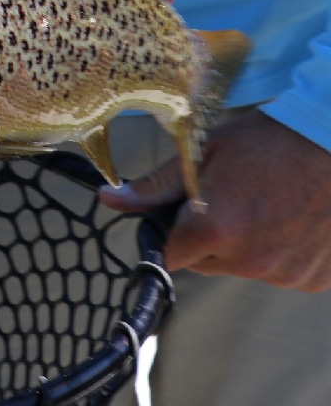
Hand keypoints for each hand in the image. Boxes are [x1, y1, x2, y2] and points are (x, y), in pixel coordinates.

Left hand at [101, 110, 330, 291]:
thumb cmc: (269, 140)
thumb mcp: (203, 153)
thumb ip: (155, 186)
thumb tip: (109, 200)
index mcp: (214, 230)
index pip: (168, 255)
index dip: (171, 233)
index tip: (182, 214)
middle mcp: (249, 260)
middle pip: (205, 262)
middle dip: (207, 237)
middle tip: (231, 198)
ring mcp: (286, 273)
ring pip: (243, 267)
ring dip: (245, 245)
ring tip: (265, 204)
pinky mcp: (314, 279)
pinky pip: (281, 271)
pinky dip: (280, 251)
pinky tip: (290, 219)